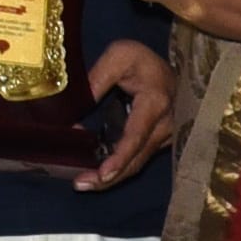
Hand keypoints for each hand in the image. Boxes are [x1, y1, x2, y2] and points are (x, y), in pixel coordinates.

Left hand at [76, 39, 180, 188]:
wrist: (166, 68)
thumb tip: (74, 111)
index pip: (136, 137)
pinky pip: (137, 159)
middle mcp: (164, 126)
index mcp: (155, 104)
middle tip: (80, 184)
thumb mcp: (119, 56)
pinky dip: (117, 168)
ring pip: (137, 164)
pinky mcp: (157, 143)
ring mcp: (164, 137)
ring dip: (111, 178)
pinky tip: (96, 173)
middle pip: (136, 160)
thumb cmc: (142, 60)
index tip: (103, 174)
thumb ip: (96, 80)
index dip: (119, 158)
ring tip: (83, 183)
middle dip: (109, 177)